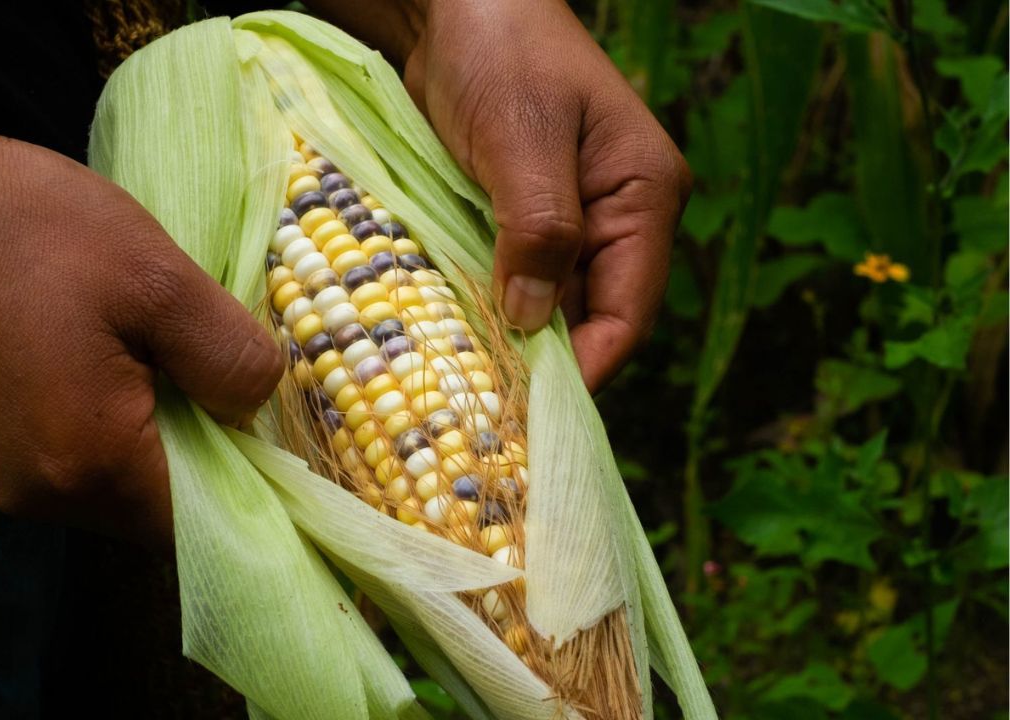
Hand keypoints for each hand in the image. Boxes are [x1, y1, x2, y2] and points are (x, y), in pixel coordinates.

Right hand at [0, 70, 283, 546]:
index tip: (259, 419)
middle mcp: (36, 499)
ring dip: (149, 440)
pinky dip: (102, 432)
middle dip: (198, 452)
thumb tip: (257, 408)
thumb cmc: (33, 228)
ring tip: (150, 356)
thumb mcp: (159, 277)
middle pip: (155, 511)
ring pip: (112, 491)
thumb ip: (228, 357)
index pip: (202, 518)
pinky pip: (68, 469)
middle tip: (205, 370)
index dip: (247, 477)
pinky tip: (102, 364)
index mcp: (86, 463)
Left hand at [309, 0, 691, 390]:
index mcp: (644, 196)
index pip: (628, 311)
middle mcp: (616, 218)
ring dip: (507, 342)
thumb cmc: (503, 53)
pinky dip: (484, 310)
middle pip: (589, 319)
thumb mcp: (522, 138)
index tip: (530, 414)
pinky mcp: (522, 219)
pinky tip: (448, 337)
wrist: (459, 5)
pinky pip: (512, 281)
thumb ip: (539, 229)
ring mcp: (569, 221)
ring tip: (460, 388)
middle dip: (541, 365)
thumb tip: (531, 323)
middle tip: (483, 413)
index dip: (585, 369)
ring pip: (547, 307)